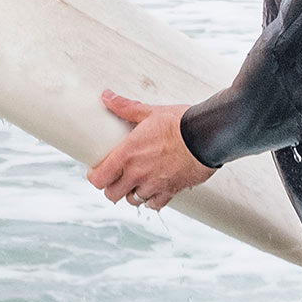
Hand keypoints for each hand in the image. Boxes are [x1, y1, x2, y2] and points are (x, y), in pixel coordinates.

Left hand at [86, 89, 215, 210]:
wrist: (207, 135)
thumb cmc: (179, 123)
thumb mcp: (149, 112)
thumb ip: (125, 107)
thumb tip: (107, 96)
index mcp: (127, 154)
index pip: (99, 178)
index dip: (95, 177)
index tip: (96, 172)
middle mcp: (137, 173)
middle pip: (112, 194)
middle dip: (111, 188)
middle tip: (114, 179)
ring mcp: (154, 185)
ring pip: (133, 200)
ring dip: (131, 193)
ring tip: (134, 184)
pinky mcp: (171, 191)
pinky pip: (154, 205)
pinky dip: (151, 200)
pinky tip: (152, 191)